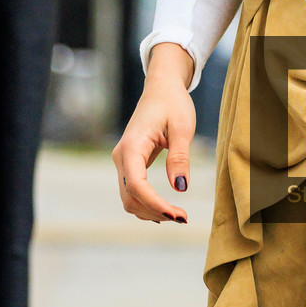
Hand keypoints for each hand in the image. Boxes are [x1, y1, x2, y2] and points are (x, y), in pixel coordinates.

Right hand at [113, 44, 196, 223]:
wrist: (161, 89)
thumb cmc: (173, 104)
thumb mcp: (182, 128)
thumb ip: (180, 158)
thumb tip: (180, 188)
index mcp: (132, 146)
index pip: (136, 185)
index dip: (155, 203)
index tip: (177, 214)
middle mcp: (121, 156)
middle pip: (130, 196)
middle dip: (155, 211)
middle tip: (183, 217)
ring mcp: (122, 161)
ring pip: (129, 198)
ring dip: (150, 211)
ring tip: (178, 215)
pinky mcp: (128, 164)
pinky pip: (132, 191)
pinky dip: (146, 205)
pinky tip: (164, 211)